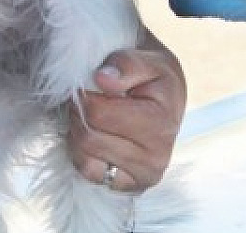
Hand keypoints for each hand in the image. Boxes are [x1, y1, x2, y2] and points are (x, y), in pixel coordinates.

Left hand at [68, 49, 185, 191]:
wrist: (166, 97)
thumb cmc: (155, 77)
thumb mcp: (148, 58)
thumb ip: (126, 63)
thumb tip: (102, 79)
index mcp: (161, 123)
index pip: (97, 113)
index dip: (84, 94)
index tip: (91, 84)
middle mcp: (156, 158)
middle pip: (88, 138)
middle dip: (80, 114)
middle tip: (90, 99)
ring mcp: (143, 176)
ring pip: (84, 159)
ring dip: (80, 133)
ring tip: (95, 117)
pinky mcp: (128, 186)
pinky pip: (88, 174)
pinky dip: (84, 154)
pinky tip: (97, 136)